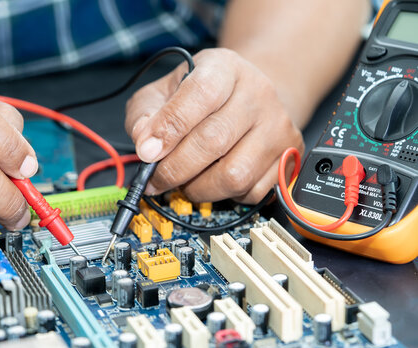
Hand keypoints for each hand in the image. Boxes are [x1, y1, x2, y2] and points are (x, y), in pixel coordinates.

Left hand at [126, 48, 303, 202]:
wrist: (252, 96)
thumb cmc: (203, 96)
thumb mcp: (165, 90)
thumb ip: (145, 113)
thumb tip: (144, 142)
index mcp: (224, 67)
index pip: (200, 94)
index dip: (169, 128)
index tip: (146, 152)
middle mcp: (258, 93)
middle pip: (214, 141)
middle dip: (175, 169)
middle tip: (156, 179)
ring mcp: (278, 125)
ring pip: (234, 175)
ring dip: (199, 188)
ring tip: (185, 181)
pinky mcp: (289, 155)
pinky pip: (252, 192)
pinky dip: (226, 196)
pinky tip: (214, 180)